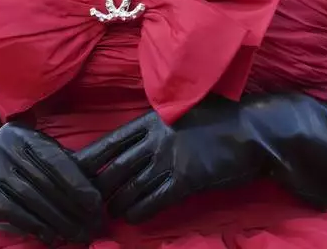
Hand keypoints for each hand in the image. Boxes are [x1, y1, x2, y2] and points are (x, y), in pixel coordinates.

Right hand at [0, 123, 105, 244]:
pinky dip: (36, 227)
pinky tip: (52, 237)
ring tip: (78, 236)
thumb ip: (62, 160)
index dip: (77, 184)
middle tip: (93, 227)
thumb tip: (93, 187)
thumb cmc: (19, 153)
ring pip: (32, 200)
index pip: (55, 161)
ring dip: (59, 222)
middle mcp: (7, 150)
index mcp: (25, 137)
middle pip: (46, 184)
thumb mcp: (38, 146)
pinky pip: (15, 213)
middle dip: (73, 208)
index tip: (96, 204)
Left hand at [74, 99, 261, 223]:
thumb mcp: (182, 108)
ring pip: (132, 186)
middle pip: (115, 167)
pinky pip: (155, 200)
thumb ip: (158, 120)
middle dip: (98, 186)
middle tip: (84, 200)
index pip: (111, 141)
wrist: (255, 131)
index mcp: (152, 120)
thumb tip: (140, 131)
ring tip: (106, 213)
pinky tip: (132, 218)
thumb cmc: (221, 117)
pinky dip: (140, 211)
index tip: (72, 169)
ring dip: (116, 203)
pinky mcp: (187, 180)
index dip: (90, 158)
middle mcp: (156, 140)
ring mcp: (171, 160)